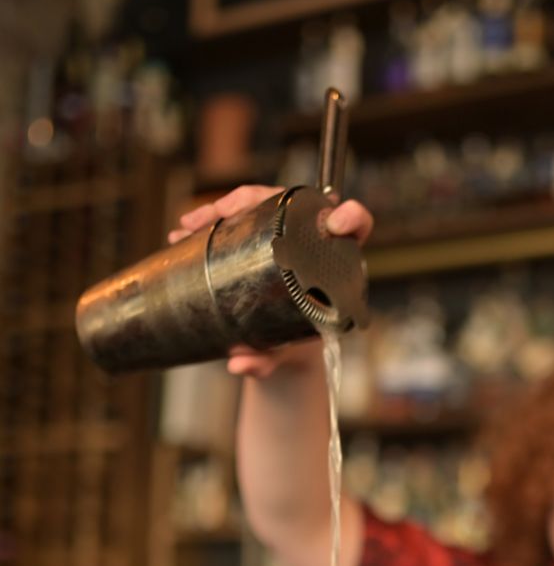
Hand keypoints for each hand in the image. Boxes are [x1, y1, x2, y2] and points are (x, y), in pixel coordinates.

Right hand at [167, 186, 373, 378]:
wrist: (286, 347)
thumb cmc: (295, 346)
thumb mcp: (285, 353)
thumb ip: (266, 362)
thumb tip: (239, 364)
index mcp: (335, 263)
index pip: (355, 224)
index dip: (351, 217)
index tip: (338, 223)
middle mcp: (311, 240)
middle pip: (289, 204)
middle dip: (249, 200)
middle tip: (215, 216)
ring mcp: (286, 234)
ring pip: (258, 204)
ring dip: (219, 208)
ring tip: (189, 227)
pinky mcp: (262, 235)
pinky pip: (239, 216)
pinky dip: (211, 219)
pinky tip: (185, 229)